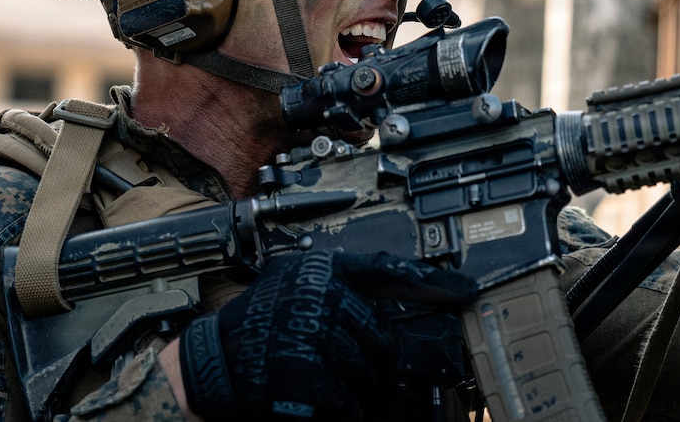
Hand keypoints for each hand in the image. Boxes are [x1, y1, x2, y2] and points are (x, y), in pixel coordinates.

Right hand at [177, 251, 475, 420]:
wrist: (213, 364)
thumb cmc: (257, 324)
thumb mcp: (294, 283)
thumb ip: (340, 285)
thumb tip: (396, 296)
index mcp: (322, 271)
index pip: (387, 272)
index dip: (432, 282)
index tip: (466, 289)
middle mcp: (321, 297)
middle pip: (381, 339)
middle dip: (364, 356)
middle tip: (330, 355)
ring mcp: (314, 337)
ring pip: (367, 373)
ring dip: (347, 381)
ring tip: (310, 371)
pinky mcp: (307, 377)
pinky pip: (347, 402)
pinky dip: (334, 406)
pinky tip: (307, 394)